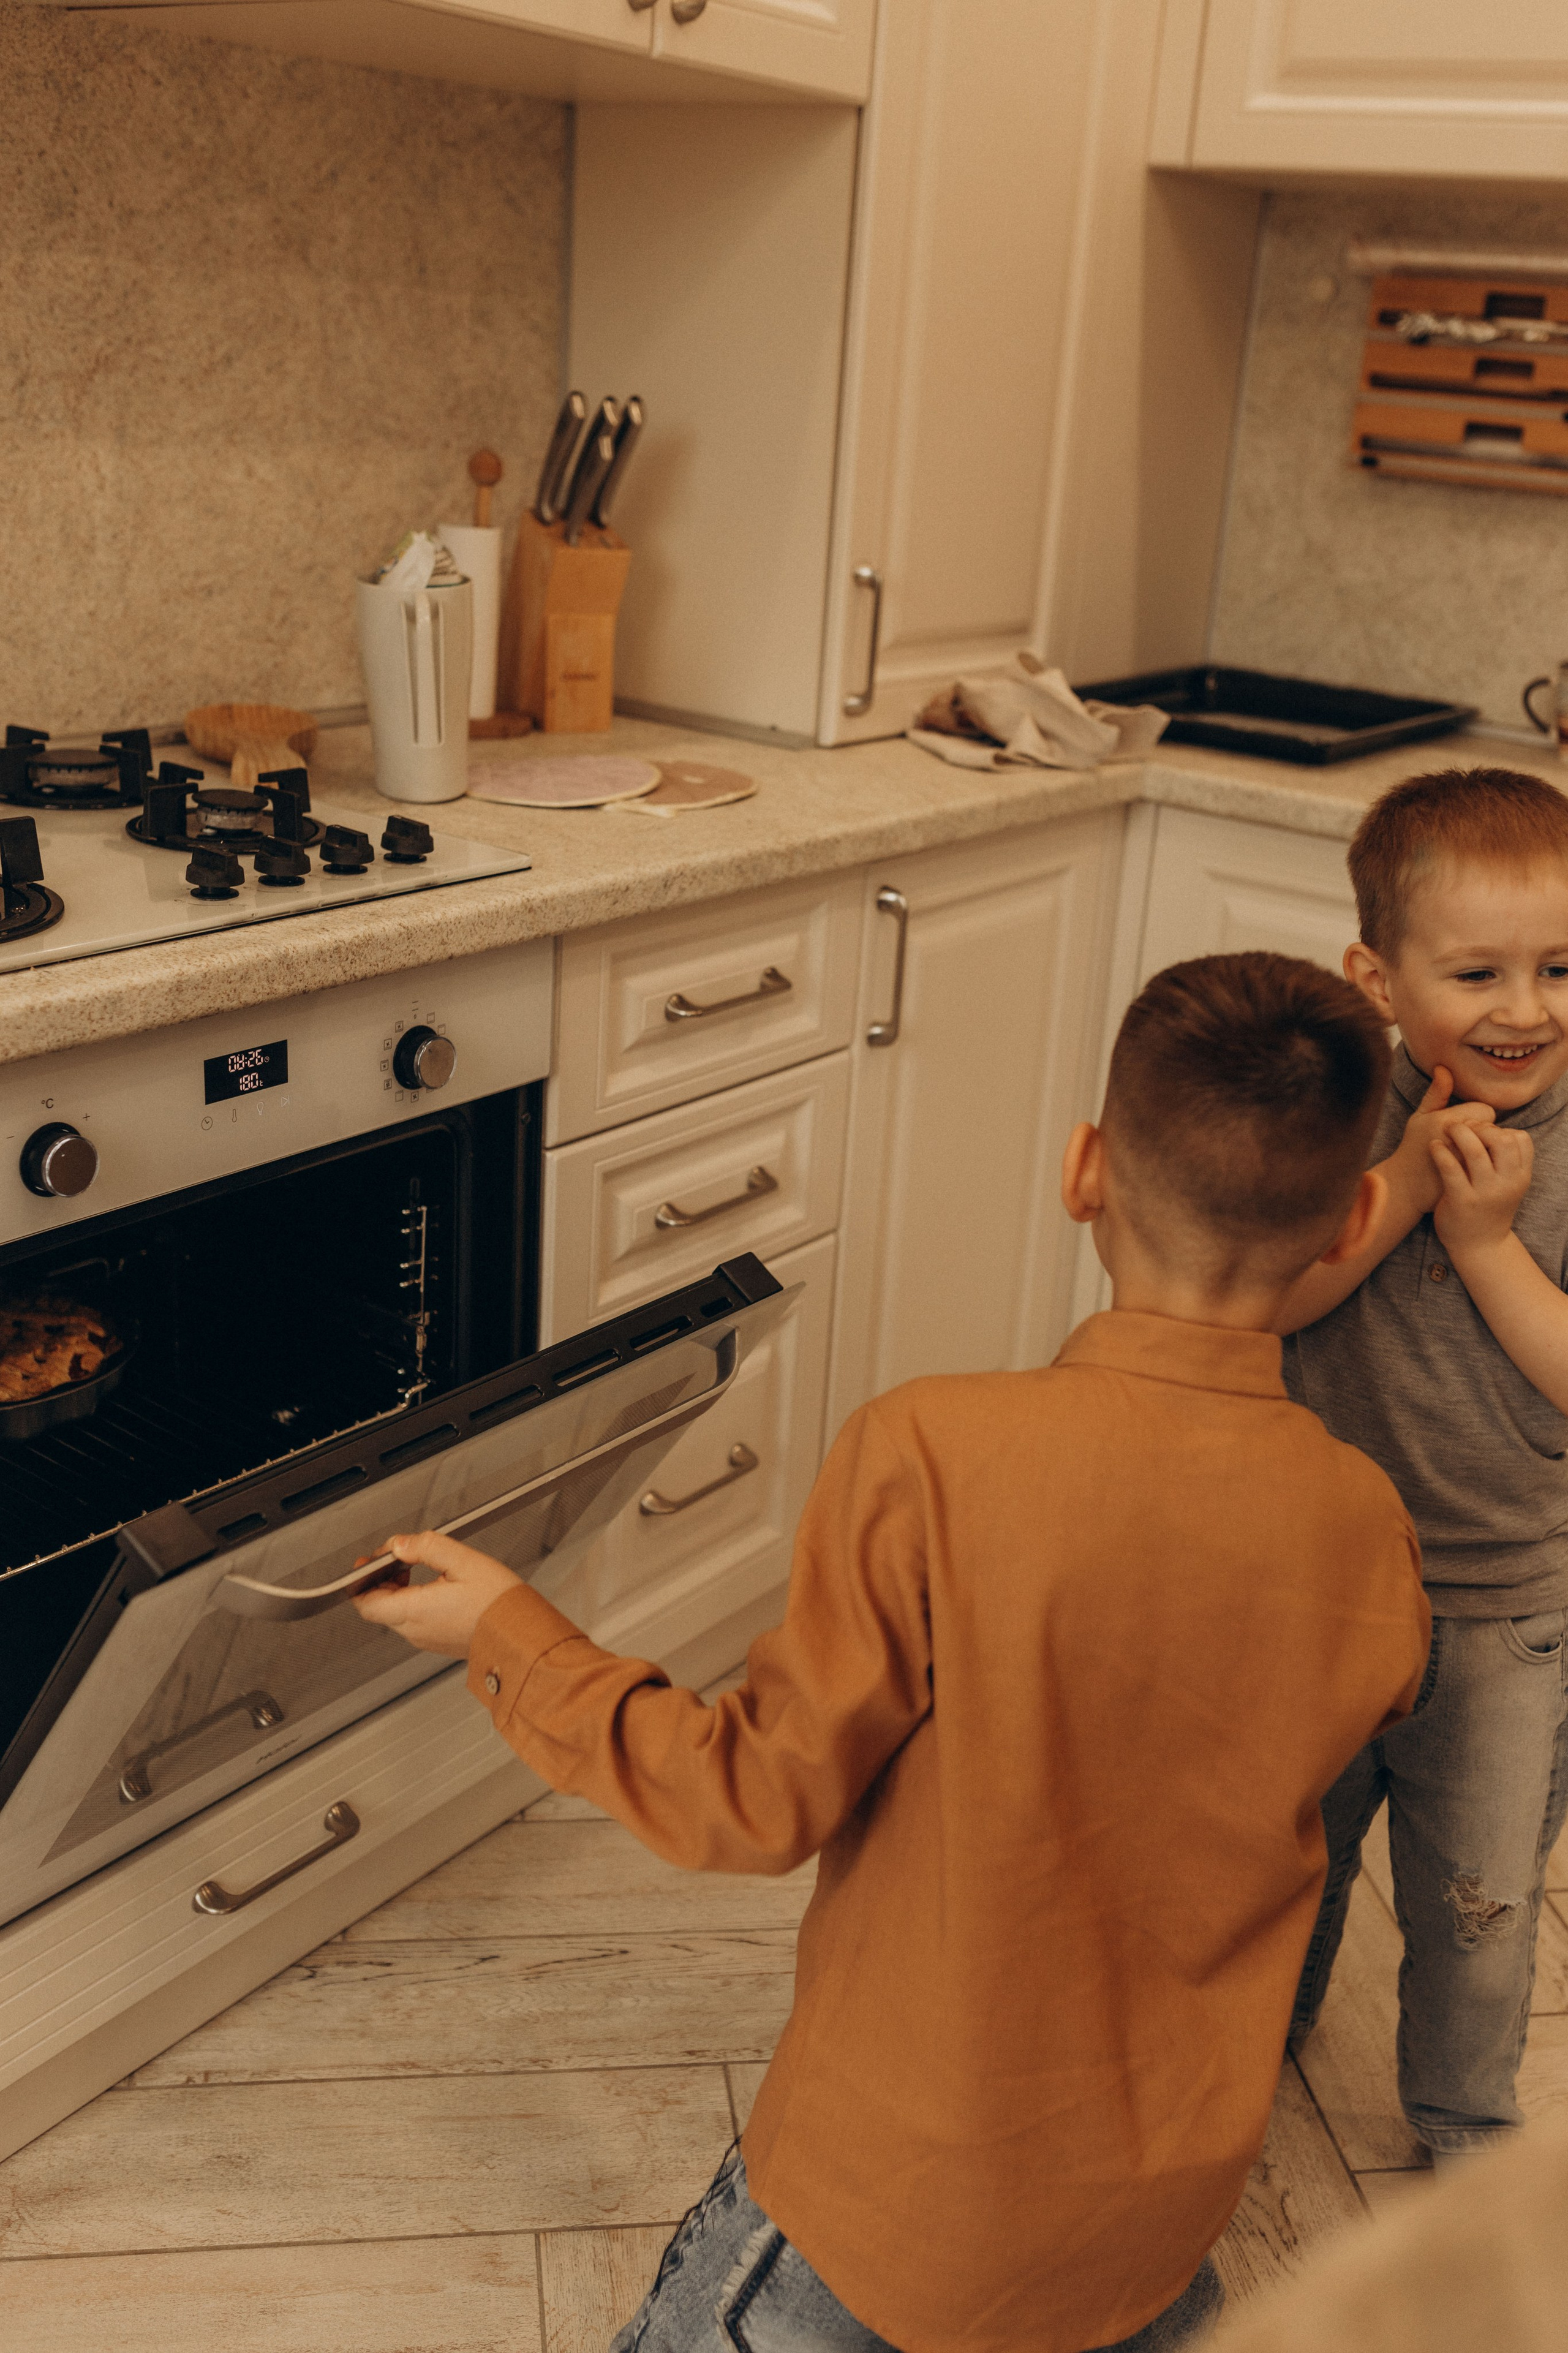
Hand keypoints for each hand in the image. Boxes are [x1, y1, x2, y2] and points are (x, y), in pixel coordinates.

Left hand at [350, 1531, 521, 1657]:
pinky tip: (436, 1588)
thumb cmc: (499, 1603)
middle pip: (379, 1608)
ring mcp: (428, 1640)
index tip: (367, 1562)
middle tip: (397, 1560)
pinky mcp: (440, 1643)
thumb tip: (399, 1544)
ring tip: (419, 1570)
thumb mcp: (463, 1561)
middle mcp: (416, 1631)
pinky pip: (416, 1623)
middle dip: (382, 1581)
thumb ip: (425, 1546)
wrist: (523, 1636)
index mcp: (415, 1610)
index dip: (360, 1581)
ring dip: (399, 1592)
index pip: (366, 1603)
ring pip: (397, 1616)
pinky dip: (415, 1604)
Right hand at [1394, 1067, 1495, 1214]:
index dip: (1477, 1117)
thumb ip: (1436, 1093)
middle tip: (1465, 1141)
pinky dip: (1488, 1165)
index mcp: (1447, 1122)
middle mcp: (1458, 1141)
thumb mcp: (1419, 1117)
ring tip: (1470, 1154)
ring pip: (1496, 1147)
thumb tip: (1444, 1067)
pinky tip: (1472, 1168)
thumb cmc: (1413, 1147)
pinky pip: (1495, 1166)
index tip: (1463, 1125)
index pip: (1485, 1110)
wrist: (1406, 1186)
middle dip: (1484, 1133)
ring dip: (1488, 1149)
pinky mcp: (1472, 1180)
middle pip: (1493, 1128)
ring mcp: (1467, 1163)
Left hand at [1431, 1120, 1533, 1260]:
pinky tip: (1433, 1146)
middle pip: (1501, 1140)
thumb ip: (1505, 1160)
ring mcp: (1485, 1193)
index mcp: (1520, 1177)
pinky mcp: (1462, 1201)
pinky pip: (1451, 1169)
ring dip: (1459, 1132)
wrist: (1479, 1246)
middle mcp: (1507, 1184)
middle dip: (1480, 1126)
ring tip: (1446, 1129)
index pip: (1520, 1139)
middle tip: (1462, 1125)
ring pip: (1475, 1151)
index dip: (1500, 1128)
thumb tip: (1489, 1125)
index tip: (1482, 1130)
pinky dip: (1440, 1151)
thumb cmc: (1489, 1207)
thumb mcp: (1508, 1185)